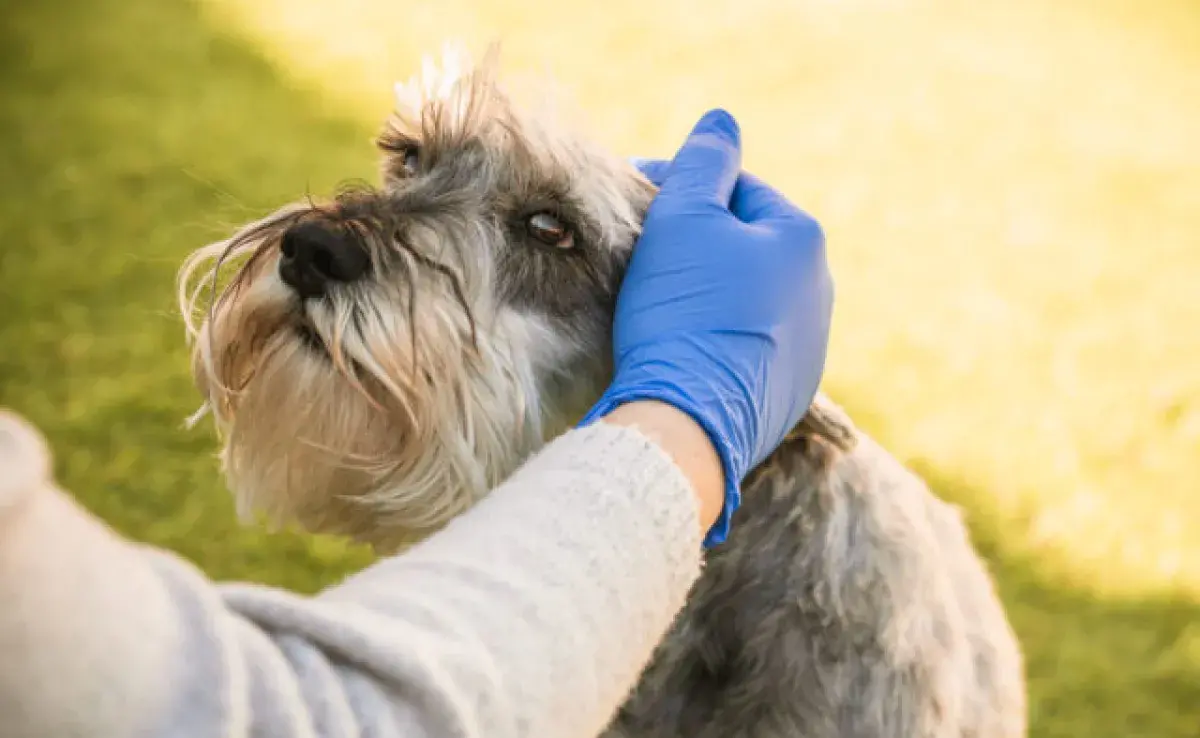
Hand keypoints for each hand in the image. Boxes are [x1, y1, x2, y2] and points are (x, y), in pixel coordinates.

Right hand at [582, 109, 833, 546]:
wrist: (687, 422)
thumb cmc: (683, 311)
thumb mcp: (684, 218)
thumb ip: (704, 161)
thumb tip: (723, 121)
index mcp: (801, 239)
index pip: (736, 188)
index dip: (680, 188)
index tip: (633, 202)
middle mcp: (818, 291)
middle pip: (742, 245)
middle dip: (693, 241)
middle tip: (638, 252)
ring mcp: (808, 348)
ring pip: (743, 298)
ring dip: (703, 290)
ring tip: (653, 303)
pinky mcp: (786, 394)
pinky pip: (742, 347)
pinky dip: (711, 338)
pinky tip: (677, 347)